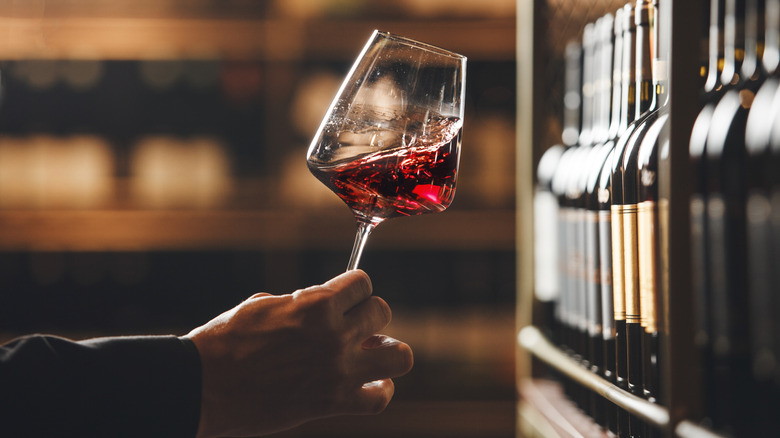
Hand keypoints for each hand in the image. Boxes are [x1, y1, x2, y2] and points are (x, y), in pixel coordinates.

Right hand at [185, 270, 412, 437]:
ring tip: (371, 354)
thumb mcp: (262, 305)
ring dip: (388, 351)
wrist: (204, 387)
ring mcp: (337, 370)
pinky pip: (380, 398)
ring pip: (399, 355)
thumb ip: (299, 302)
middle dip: (368, 316)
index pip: (362, 282)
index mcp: (315, 303)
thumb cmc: (224, 341)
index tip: (342, 300)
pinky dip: (380, 391)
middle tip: (351, 328)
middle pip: (382, 311)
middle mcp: (333, 334)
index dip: (352, 290)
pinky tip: (370, 385)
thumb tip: (318, 305)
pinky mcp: (333, 402)